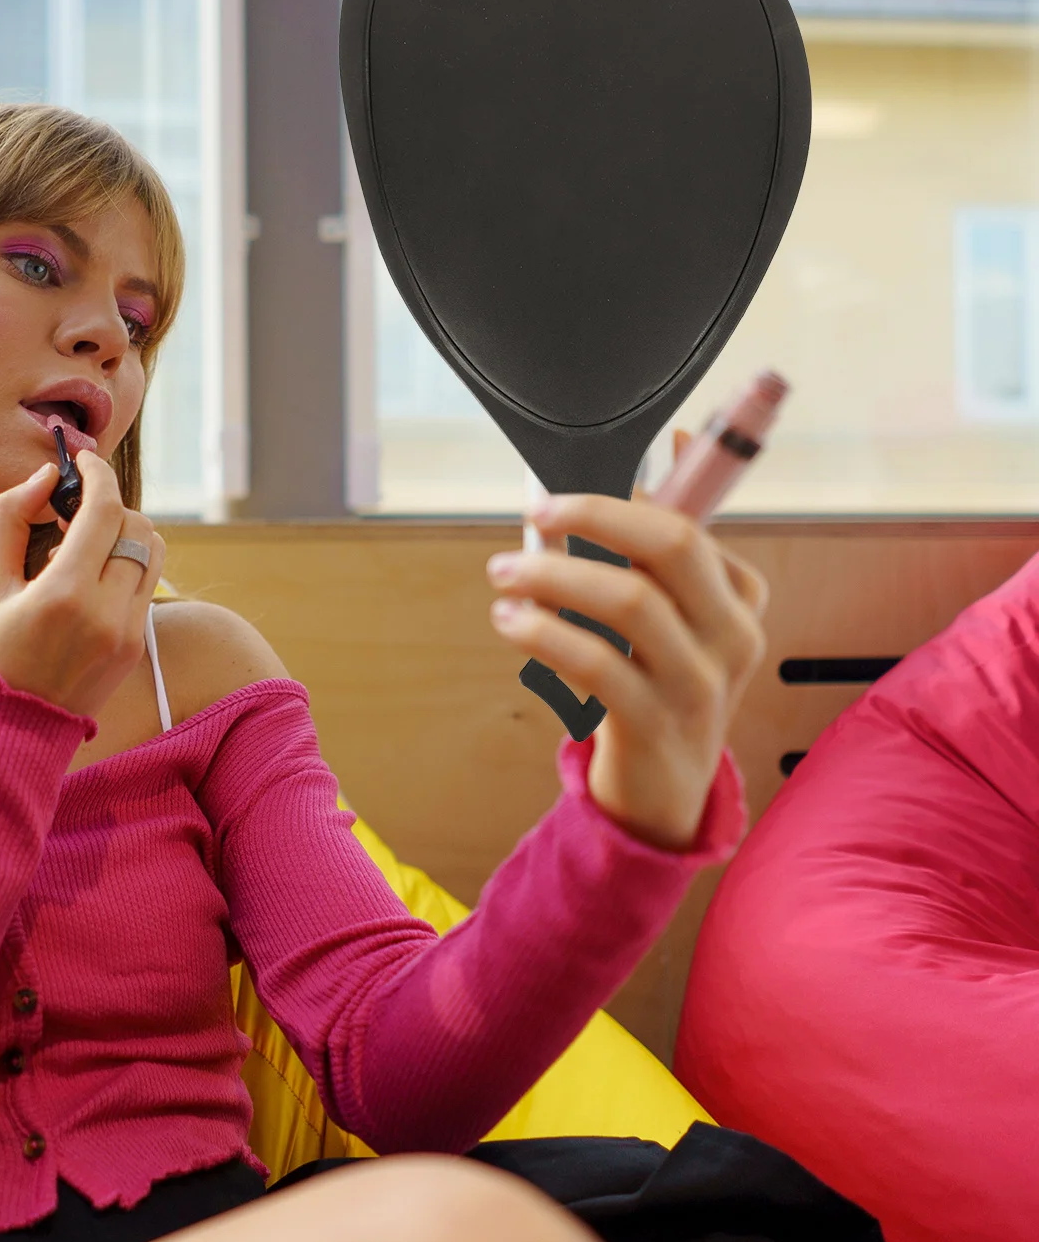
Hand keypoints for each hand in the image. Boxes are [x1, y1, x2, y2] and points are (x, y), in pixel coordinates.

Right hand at [0, 452, 166, 718]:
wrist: (10, 730)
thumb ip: (10, 517)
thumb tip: (46, 476)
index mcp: (65, 593)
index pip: (105, 510)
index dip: (98, 475)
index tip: (84, 460)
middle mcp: (107, 612)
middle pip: (136, 526)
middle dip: (109, 504)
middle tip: (73, 509)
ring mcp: (129, 632)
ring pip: (154, 552)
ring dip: (126, 532)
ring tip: (85, 543)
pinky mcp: (137, 646)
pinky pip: (148, 584)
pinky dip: (128, 565)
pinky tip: (92, 575)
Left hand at [486, 493, 767, 849]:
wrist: (666, 793)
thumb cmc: (658, 686)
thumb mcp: (672, 615)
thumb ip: (657, 544)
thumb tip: (662, 448)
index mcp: (737, 598)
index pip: (688, 524)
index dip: (621, 499)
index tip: (560, 489)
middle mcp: (731, 635)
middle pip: (673, 547)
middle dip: (595, 516)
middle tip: (535, 513)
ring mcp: (700, 683)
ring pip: (630, 602)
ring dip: (555, 574)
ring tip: (504, 572)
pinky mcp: (657, 724)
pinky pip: (598, 664)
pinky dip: (547, 632)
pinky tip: (512, 621)